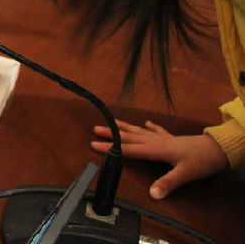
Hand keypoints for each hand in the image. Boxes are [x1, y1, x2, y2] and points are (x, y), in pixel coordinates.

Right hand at [91, 119, 227, 199]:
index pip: (130, 149)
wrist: (220, 148)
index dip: (112, 148)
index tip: (94, 144)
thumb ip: (167, 183)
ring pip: (141, 132)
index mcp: (157, 149)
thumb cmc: (202, 161)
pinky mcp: (174, 140)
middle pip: (131, 137)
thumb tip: (152, 194)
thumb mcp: (185, 174)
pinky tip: (147, 123)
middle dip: (113, 134)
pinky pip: (158, 132)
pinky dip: (151, 128)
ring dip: (126, 128)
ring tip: (113, 121)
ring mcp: (165, 139)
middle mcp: (158, 142)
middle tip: (95, 129)